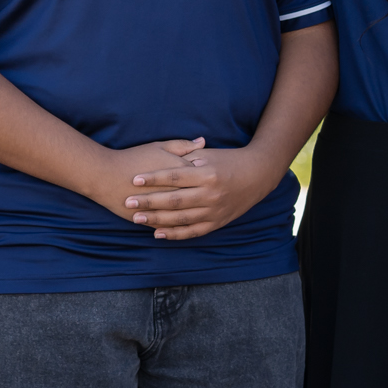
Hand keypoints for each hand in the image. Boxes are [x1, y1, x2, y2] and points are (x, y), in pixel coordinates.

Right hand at [85, 140, 204, 225]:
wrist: (106, 176)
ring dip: (196, 214)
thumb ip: (183, 145)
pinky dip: (180, 227)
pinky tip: (187, 224)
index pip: (205, 177)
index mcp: (179, 172)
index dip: (211, 177)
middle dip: (208, 197)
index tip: (216, 177)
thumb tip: (203, 141)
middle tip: (216, 196)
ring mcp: (164, 209)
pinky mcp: (153, 220)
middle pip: (199, 198)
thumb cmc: (134, 158)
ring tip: (203, 212)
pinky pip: (171, 227)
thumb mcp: (159, 146)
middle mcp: (175, 192)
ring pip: (187, 216)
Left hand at [126, 139, 279, 239]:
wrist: (258, 175)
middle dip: (149, 201)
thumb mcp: (209, 154)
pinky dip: (175, 234)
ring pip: (181, 218)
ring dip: (157, 219)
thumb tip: (166, 155)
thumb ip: (187, 154)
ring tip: (137, 218)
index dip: (153, 178)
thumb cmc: (229, 160)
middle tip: (129, 202)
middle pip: (174, 199)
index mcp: (207, 173)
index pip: (174, 176)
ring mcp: (214, 211)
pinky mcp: (217, 223)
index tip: (134, 180)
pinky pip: (193, 231)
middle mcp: (211, 194)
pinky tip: (157, 233)